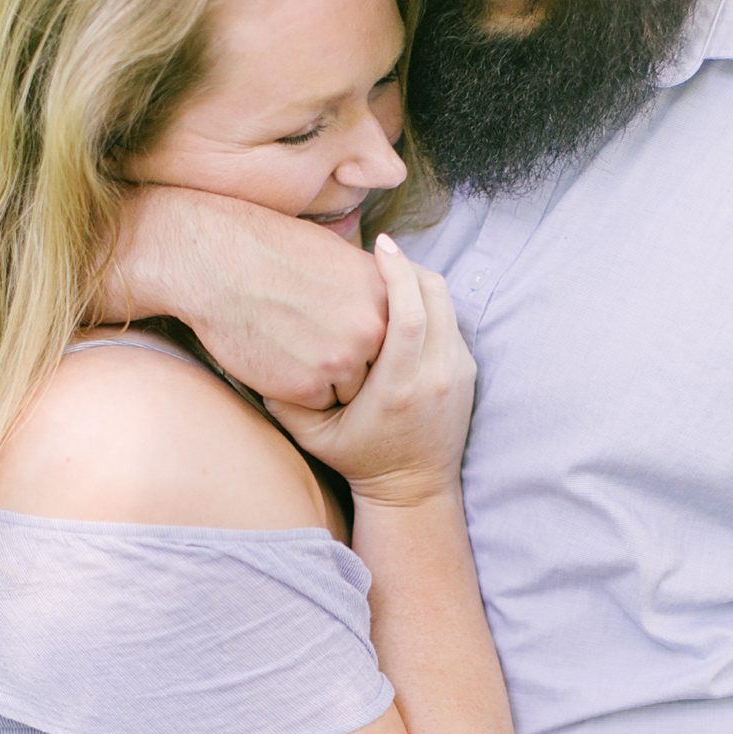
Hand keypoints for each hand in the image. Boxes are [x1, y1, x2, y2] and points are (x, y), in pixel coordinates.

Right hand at [104, 187, 385, 408]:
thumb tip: (397, 296)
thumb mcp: (342, 257)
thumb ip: (377, 285)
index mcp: (385, 298)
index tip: (349, 330)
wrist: (217, 264)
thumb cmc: (276, 252)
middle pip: (381, 368)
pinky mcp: (308, 387)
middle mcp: (372, 331)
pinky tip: (282, 362)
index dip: (372, 340)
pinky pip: (319, 403)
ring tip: (299, 349)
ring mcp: (341, 361)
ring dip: (333, 382)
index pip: (398, 338)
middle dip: (362, 365)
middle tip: (323, 343)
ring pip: (352, 391)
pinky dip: (303, 391)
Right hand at [262, 236, 474, 505]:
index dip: (397, 273)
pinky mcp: (467, 371)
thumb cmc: (358, 459)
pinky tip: (403, 298)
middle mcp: (437, 375)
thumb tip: (265, 352)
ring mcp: (458, 372)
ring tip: (390, 268)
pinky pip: (452, 322)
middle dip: (411, 266)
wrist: (414, 488)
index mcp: (400, 387)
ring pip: (448, 306)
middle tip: (384, 249)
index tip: (381, 245)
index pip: (410, 315)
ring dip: (422, 281)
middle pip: (436, 298)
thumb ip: (288, 399)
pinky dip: (431, 303)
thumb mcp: (314, 435)